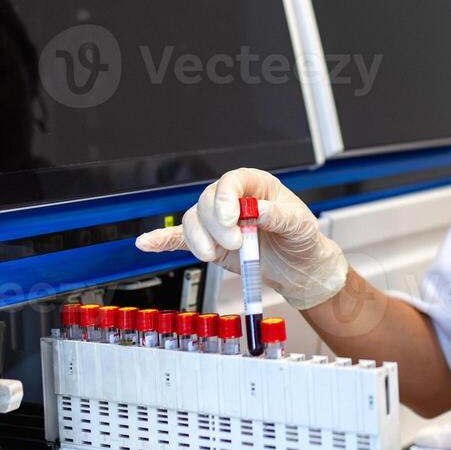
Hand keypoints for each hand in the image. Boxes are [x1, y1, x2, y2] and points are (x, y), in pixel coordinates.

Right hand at [135, 167, 347, 309]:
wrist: (299, 269)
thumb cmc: (302, 240)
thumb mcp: (300, 226)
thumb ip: (279, 217)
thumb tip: (257, 211)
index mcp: (256, 186)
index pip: (231, 180)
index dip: (225, 197)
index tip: (232, 219)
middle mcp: (233, 200)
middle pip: (207, 201)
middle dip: (216, 225)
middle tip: (236, 243)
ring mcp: (219, 222)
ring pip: (193, 220)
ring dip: (199, 239)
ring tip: (214, 255)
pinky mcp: (210, 243)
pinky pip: (181, 238)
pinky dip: (163, 240)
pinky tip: (147, 242)